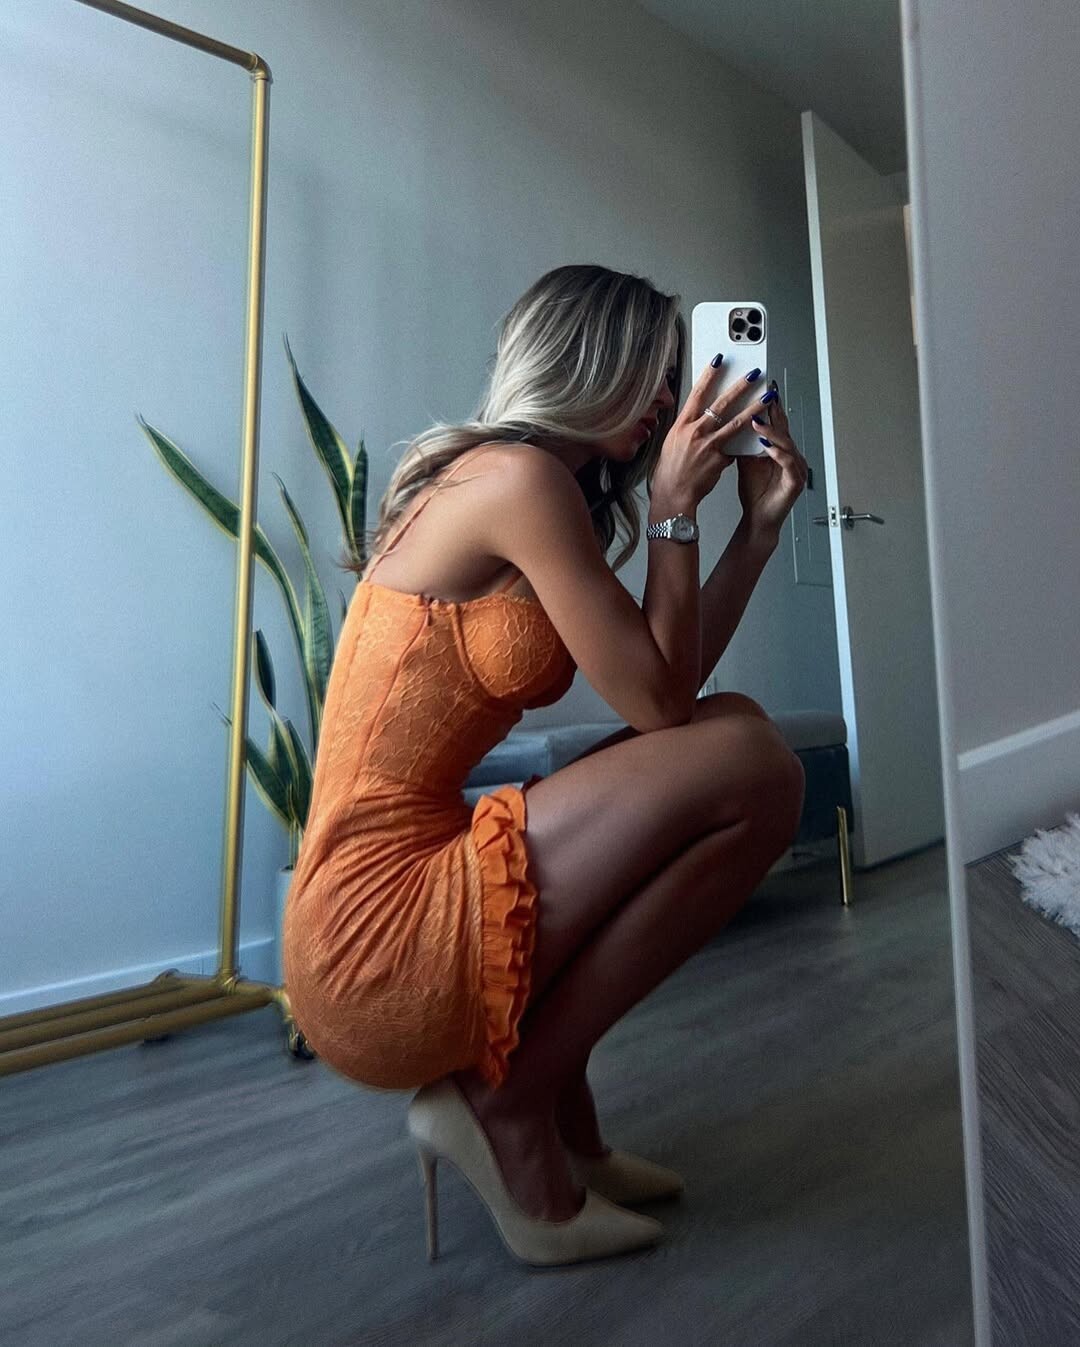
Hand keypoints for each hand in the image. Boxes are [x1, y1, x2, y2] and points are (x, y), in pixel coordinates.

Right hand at [651, 358, 771, 511]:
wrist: (673, 494)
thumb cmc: (670, 471)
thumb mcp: (673, 443)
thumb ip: (690, 428)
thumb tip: (703, 417)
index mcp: (682, 425)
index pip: (697, 394)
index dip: (709, 375)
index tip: (719, 361)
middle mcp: (695, 431)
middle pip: (721, 404)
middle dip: (740, 387)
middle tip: (753, 375)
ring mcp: (708, 444)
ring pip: (736, 422)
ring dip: (754, 408)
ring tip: (767, 398)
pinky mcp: (719, 459)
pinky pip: (735, 447)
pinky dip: (743, 444)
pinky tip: (756, 438)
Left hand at [735, 382, 808, 539]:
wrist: (758, 518)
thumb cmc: (754, 492)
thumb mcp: (745, 461)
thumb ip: (743, 442)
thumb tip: (728, 421)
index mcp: (779, 449)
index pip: (775, 423)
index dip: (769, 406)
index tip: (762, 389)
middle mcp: (791, 455)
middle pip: (784, 428)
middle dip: (775, 411)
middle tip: (767, 394)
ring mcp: (796, 467)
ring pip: (787, 443)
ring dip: (773, 432)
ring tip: (759, 421)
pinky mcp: (796, 481)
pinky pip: (789, 463)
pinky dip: (778, 454)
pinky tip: (767, 447)